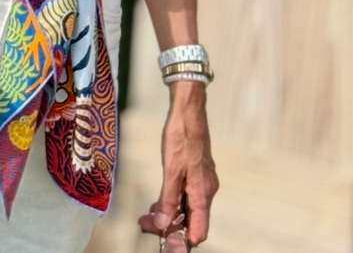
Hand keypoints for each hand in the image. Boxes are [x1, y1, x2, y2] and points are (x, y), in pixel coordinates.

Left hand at [137, 89, 218, 247]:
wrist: (188, 112)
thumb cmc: (180, 138)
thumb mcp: (171, 170)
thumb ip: (168, 199)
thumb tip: (163, 225)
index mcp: (202, 193)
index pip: (199, 230)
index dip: (185, 241)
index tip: (167, 245)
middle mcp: (206, 190)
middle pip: (192, 220)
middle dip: (172, 228)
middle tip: (147, 226)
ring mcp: (202, 181)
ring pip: (188, 208)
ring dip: (170, 214)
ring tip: (148, 217)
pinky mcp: (195, 173)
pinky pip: (186, 195)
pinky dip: (173, 201)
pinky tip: (158, 202)